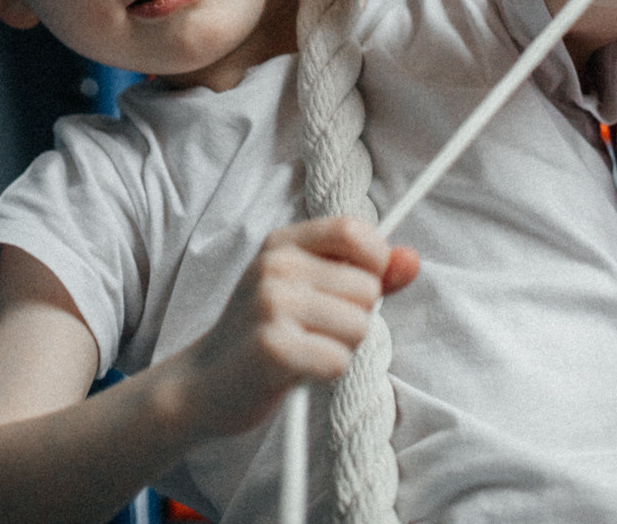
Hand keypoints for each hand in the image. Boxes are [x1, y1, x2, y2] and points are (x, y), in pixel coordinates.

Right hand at [179, 218, 418, 440]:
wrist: (203, 385)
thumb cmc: (265, 335)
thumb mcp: (309, 291)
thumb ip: (364, 273)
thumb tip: (412, 260)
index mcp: (284, 243)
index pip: (354, 230)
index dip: (374, 264)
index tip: (356, 292)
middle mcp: (276, 265)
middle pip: (366, 288)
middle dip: (354, 320)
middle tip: (314, 333)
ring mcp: (271, 304)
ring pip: (359, 326)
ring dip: (341, 350)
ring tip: (305, 351)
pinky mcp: (273, 347)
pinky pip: (339, 360)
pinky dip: (327, 374)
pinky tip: (297, 372)